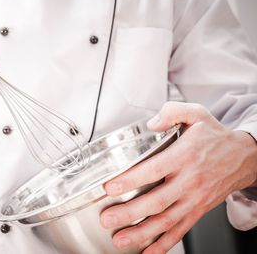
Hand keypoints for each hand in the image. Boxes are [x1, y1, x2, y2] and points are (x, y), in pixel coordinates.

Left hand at [100, 102, 256, 252]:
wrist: (244, 157)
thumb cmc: (215, 137)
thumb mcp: (196, 114)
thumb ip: (172, 112)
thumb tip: (151, 123)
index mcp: (185, 156)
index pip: (153, 170)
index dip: (131, 180)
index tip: (110, 187)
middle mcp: (189, 180)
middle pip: (157, 201)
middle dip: (129, 212)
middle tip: (108, 218)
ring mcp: (194, 199)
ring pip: (166, 220)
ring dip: (142, 233)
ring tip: (121, 239)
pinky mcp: (198, 210)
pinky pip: (181, 230)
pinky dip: (164, 244)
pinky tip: (147, 251)